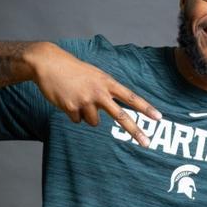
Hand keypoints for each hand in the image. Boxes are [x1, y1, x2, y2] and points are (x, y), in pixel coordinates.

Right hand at [27, 42, 160, 144]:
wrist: (48, 63)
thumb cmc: (74, 70)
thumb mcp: (95, 75)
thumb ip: (107, 91)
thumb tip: (114, 112)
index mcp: (106, 82)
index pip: (130, 97)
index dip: (145, 108)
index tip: (159, 117)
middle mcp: (99, 92)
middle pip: (121, 116)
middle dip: (135, 131)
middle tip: (147, 143)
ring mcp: (85, 101)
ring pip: (94, 122)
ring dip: (86, 115)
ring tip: (77, 99)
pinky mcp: (71, 108)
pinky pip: (78, 121)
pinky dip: (73, 114)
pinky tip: (67, 100)